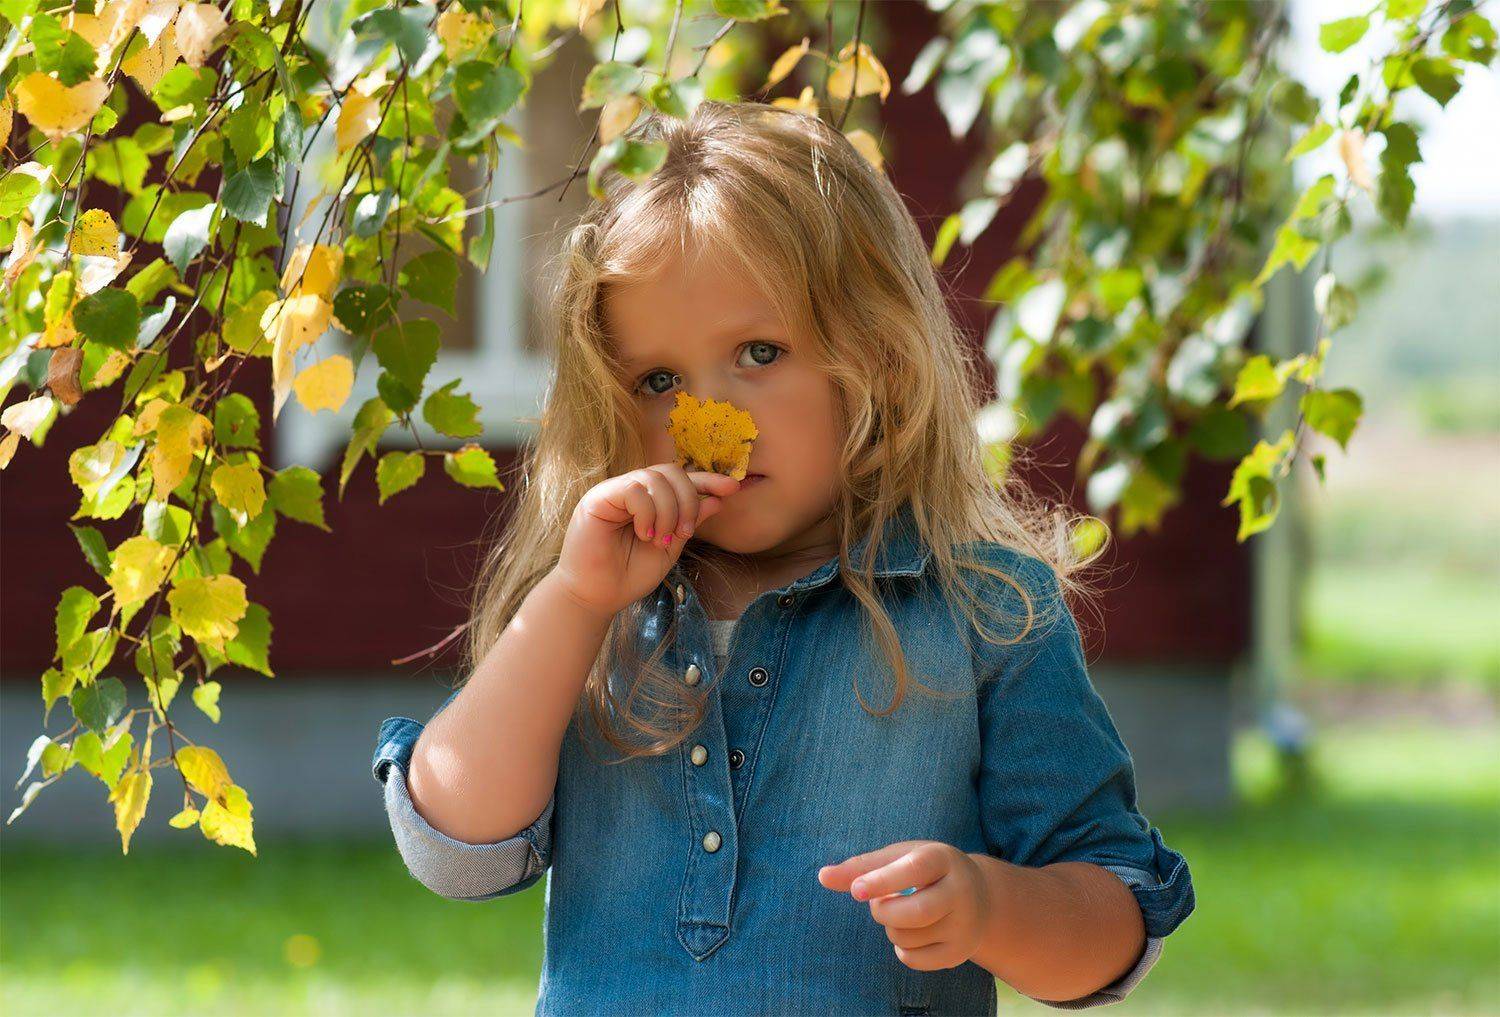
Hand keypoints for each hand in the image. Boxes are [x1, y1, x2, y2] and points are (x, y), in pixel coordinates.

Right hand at [550, 461, 742, 619]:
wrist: (597, 597)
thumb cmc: (629, 575)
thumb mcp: (670, 548)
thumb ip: (689, 524)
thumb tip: (716, 501)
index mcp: (649, 500)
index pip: (681, 479)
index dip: (708, 480)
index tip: (733, 488)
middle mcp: (631, 490)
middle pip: (671, 472)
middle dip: (688, 500)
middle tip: (685, 532)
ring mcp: (614, 491)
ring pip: (654, 478)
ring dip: (668, 511)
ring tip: (662, 539)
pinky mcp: (597, 499)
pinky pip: (634, 490)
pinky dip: (647, 513)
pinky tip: (644, 534)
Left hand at [818, 840, 989, 971]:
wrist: (979, 894)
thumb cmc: (926, 870)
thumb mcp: (898, 857)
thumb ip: (861, 867)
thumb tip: (822, 876)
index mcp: (943, 858)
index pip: (914, 870)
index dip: (882, 880)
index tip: (855, 891)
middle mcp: (962, 892)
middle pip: (914, 913)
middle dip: (883, 911)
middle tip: (879, 903)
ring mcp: (965, 925)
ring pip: (908, 938)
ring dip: (891, 928)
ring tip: (902, 913)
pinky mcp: (960, 952)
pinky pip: (913, 960)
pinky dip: (901, 949)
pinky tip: (911, 933)